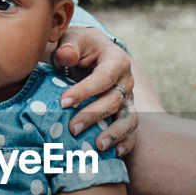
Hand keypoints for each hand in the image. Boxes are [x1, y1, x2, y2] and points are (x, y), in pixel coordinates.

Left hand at [52, 27, 137, 154]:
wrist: (91, 54)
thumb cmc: (78, 47)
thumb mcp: (71, 40)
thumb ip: (68, 46)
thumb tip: (66, 55)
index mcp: (116, 59)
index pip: (103, 77)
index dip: (85, 91)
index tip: (63, 102)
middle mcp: (127, 80)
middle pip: (114, 100)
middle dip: (93, 116)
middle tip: (73, 128)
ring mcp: (129, 99)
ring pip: (129, 119)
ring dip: (114, 134)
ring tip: (98, 147)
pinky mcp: (126, 113)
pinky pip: (132, 131)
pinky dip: (127, 143)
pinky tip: (115, 154)